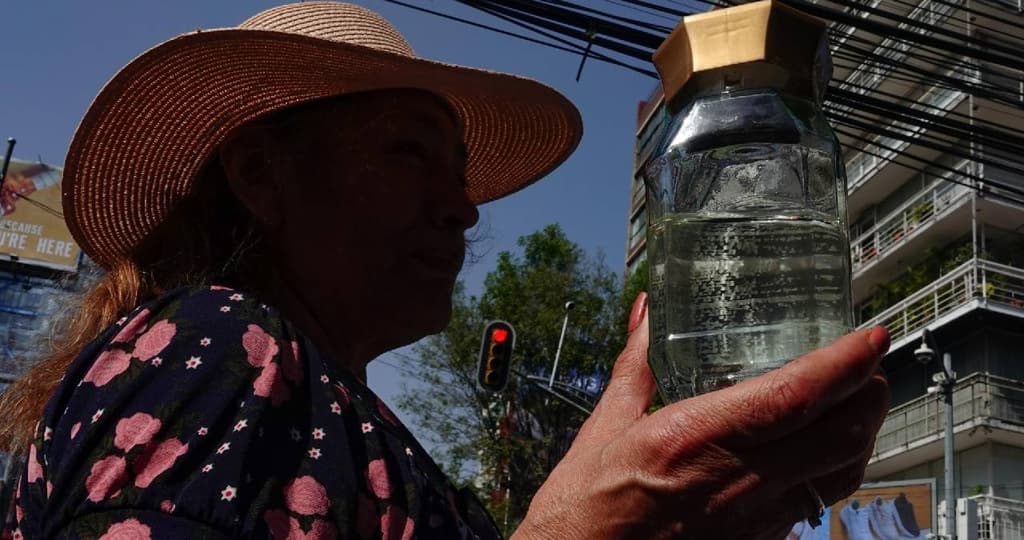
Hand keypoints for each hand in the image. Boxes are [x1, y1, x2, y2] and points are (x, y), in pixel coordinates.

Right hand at [514, 293, 889, 539]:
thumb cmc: (586, 510)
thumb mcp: (604, 427)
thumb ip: (636, 364)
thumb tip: (648, 313)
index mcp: (693, 441)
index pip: (793, 397)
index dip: (843, 364)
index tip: (869, 336)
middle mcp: (735, 481)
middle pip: (839, 436)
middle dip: (869, 393)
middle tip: (870, 362)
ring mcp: (753, 519)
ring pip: (841, 475)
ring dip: (862, 432)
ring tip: (858, 400)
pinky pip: (817, 503)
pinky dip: (836, 468)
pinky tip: (820, 451)